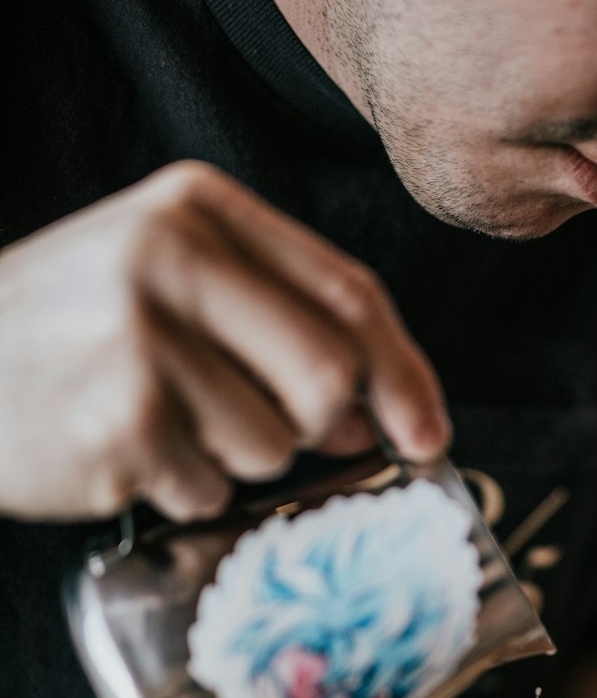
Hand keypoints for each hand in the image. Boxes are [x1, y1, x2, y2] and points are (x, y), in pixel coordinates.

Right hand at [0, 161, 449, 521]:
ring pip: (274, 446)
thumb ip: (280, 332)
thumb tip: (377, 420)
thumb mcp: (169, 289)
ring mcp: (142, 338)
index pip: (349, 292)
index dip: (404, 373)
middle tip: (255, 426)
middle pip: (328, 376)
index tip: (427, 432)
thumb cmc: (68, 332)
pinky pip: (210, 488)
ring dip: (233, 459)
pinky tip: (125, 450)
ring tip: (159, 422)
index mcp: (197, 207)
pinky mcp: (120, 419)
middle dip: (314, 427)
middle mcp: (171, 257)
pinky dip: (181, 490)